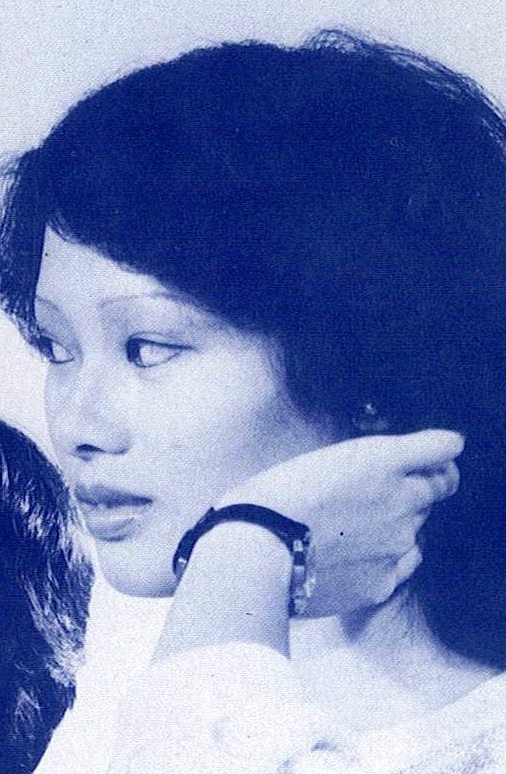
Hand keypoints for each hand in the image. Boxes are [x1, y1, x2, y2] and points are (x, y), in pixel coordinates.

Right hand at [217, 430, 463, 615]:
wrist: (255, 551)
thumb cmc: (273, 496)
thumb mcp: (322, 461)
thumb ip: (367, 465)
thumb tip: (386, 474)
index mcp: (383, 460)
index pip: (446, 448)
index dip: (442, 451)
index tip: (434, 456)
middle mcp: (402, 499)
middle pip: (439, 487)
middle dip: (422, 486)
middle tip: (389, 492)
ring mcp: (397, 544)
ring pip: (417, 526)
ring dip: (399, 522)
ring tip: (355, 528)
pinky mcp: (384, 580)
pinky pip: (402, 563)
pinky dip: (387, 557)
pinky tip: (354, 556)